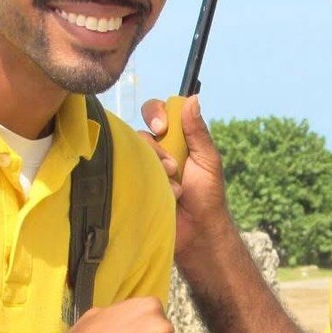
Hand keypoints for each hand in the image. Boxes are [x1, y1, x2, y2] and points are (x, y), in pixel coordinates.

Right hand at [138, 95, 233, 262]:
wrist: (198, 233)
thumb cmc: (207, 197)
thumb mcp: (208, 160)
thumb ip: (198, 132)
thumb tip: (193, 99)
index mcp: (174, 139)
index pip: (156, 112)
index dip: (155, 114)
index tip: (162, 127)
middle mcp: (154, 151)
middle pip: (139, 132)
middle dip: (155, 147)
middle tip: (172, 166)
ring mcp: (140, 169)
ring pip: (131, 153)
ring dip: (154, 169)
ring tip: (173, 188)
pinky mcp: (131, 186)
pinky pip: (124, 174)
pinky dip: (143, 184)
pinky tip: (161, 198)